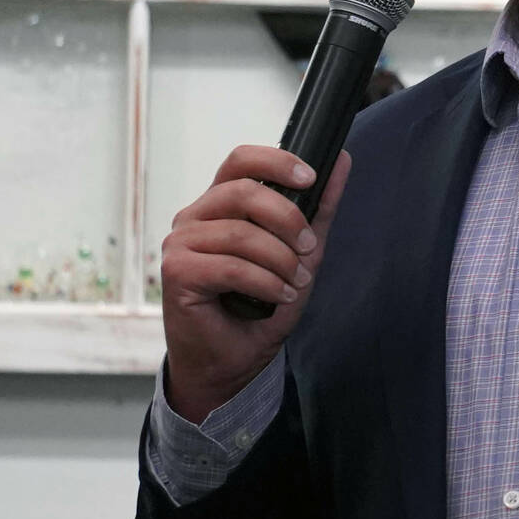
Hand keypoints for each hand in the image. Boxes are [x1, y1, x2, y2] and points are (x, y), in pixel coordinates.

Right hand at [160, 146, 352, 422]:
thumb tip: (342, 160)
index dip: (276, 161)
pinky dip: (265, 283)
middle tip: (310, 249)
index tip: (310, 178)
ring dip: (280, 260)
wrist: (234, 359)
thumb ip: (318, 209)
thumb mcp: (302, 252)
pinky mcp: (177, 272)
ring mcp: (181, 243)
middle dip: (288, 219)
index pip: (241, 159)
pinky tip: (278, 296)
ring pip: (240, 233)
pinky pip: (231, 266)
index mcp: (221, 203)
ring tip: (295, 282)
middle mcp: (195, 216)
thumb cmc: (261, 303)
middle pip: (244, 191)